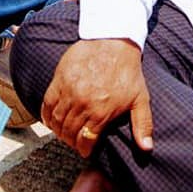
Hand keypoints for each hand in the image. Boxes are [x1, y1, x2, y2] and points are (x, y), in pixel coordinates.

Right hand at [41, 38, 152, 159]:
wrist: (114, 40)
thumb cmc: (128, 71)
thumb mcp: (140, 98)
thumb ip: (142, 125)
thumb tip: (146, 148)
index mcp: (102, 112)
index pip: (85, 140)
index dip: (84, 149)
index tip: (85, 151)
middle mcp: (83, 104)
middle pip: (69, 133)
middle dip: (71, 141)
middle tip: (74, 142)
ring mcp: (69, 92)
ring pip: (57, 121)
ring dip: (58, 131)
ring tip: (64, 133)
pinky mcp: (59, 80)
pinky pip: (47, 104)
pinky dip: (46, 116)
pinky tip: (51, 121)